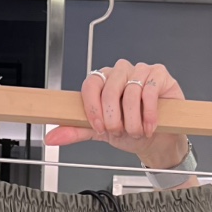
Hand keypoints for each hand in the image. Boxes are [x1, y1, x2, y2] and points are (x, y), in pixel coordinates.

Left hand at [44, 59, 192, 174]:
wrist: (155, 140)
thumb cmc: (128, 132)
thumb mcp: (100, 133)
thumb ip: (77, 131)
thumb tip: (52, 137)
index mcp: (102, 81)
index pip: (90, 86)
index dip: (93, 109)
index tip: (99, 128)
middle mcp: (120, 72)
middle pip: (109, 90)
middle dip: (113, 119)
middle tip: (119, 132)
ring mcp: (140, 70)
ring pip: (131, 93)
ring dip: (133, 121)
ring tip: (136, 132)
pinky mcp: (159, 75)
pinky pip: (149, 91)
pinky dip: (149, 114)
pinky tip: (149, 126)